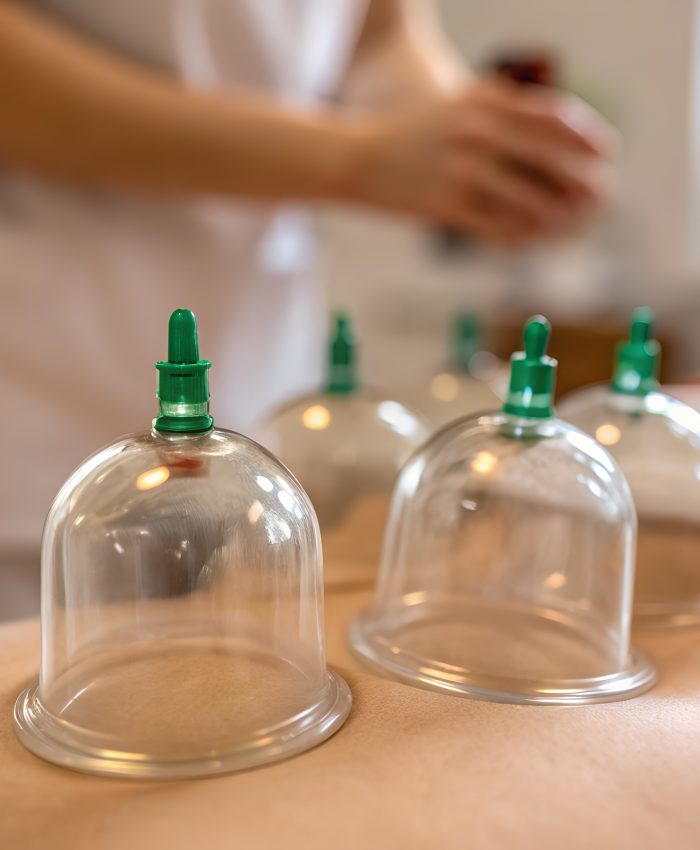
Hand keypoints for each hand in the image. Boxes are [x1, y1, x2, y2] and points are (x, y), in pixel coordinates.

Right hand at [355, 77, 618, 245]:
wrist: (360, 157)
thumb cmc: (417, 134)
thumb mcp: (462, 106)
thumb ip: (506, 114)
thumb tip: (558, 142)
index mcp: (486, 100)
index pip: (554, 117)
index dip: (589, 136)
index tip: (609, 153)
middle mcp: (478, 132)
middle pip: (551, 160)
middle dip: (583, 180)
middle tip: (603, 196)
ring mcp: (463, 170)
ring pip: (529, 201)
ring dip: (557, 217)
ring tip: (569, 225)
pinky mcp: (448, 206)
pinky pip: (499, 227)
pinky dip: (521, 235)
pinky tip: (531, 238)